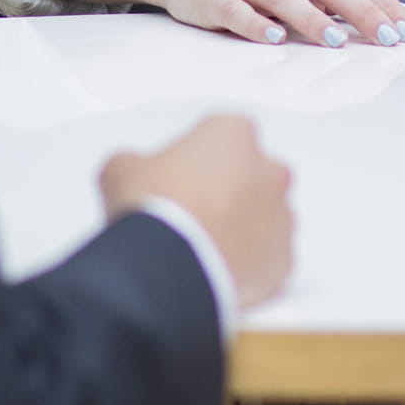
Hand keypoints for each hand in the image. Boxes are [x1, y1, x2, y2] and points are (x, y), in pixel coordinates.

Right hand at [102, 113, 294, 307]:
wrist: (168, 270)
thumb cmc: (152, 208)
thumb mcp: (121, 169)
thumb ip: (138, 163)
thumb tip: (136, 175)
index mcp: (234, 134)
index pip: (220, 135)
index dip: (196, 157)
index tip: (177, 177)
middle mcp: (269, 171)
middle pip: (252, 174)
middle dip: (229, 189)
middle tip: (193, 212)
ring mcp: (281, 217)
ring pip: (265, 217)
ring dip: (243, 226)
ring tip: (203, 246)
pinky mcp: (283, 260)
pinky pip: (269, 257)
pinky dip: (251, 263)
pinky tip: (219, 270)